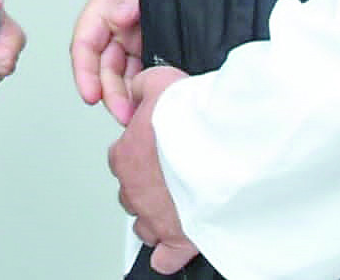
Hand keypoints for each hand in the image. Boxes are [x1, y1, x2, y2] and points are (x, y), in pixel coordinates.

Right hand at [70, 0, 141, 124]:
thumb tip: (118, 16)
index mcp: (105, 6)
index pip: (84, 43)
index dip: (84, 71)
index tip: (90, 93)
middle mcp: (118, 26)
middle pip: (104, 67)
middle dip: (110, 93)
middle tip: (123, 113)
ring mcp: (137, 38)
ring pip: (124, 75)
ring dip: (127, 96)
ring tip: (138, 114)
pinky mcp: (157, 46)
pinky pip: (146, 71)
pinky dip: (145, 88)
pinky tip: (153, 99)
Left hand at [111, 65, 197, 274]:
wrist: (219, 144)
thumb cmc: (191, 118)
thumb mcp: (157, 82)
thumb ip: (142, 88)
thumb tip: (137, 90)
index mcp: (125, 155)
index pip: (120, 157)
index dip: (139, 151)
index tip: (156, 147)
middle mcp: (135, 189)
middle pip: (131, 192)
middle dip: (146, 184)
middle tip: (169, 173)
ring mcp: (155, 216)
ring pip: (143, 224)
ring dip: (153, 217)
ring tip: (172, 207)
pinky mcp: (178, 239)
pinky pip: (165, 258)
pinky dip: (167, 256)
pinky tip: (171, 251)